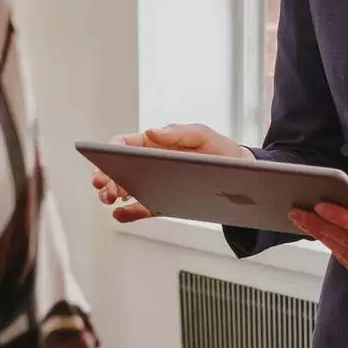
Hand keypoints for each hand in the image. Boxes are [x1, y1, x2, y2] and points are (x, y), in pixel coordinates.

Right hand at [89, 123, 250, 222]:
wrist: (244, 178)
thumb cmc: (220, 151)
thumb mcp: (203, 136)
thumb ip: (177, 134)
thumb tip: (148, 131)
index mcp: (155, 144)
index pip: (125, 144)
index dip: (110, 151)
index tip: (103, 161)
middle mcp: (150, 164)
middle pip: (119, 169)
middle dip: (106, 177)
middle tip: (103, 188)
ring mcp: (154, 184)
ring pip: (126, 189)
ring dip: (112, 194)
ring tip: (109, 200)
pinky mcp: (162, 203)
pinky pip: (141, 208)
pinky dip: (128, 213)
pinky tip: (120, 215)